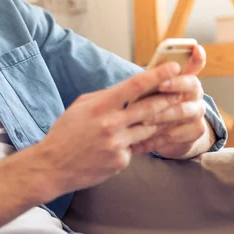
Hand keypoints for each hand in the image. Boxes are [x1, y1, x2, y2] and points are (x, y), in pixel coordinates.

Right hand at [34, 62, 182, 200]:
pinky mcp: (120, 161)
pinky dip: (132, 145)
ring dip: (155, 123)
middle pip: (149, 108)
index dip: (157, 75)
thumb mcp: (80, 107)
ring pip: (148, 130)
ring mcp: (117, 144)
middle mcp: (110, 124)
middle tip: (181, 93)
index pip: (134, 86)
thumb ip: (105, 97)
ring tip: (160, 118)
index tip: (173, 67)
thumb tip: (128, 89)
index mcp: (99, 106)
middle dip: (168, 99)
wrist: (53, 166)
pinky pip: (135, 149)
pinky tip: (118, 146)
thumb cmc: (65, 133)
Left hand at [131, 45, 215, 158]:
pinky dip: (158, 138)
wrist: (168, 133)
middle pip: (191, 84)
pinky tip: (142, 141)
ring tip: (143, 120)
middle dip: (175, 84)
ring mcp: (198, 112)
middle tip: (160, 85)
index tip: (196, 48)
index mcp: (184, 79)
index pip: (196, 64)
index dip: (197, 57)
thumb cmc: (153, 105)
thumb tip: (135, 80)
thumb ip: (149, 83)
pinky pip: (178, 133)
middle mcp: (195, 93)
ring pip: (183, 110)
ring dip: (162, 115)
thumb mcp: (150, 92)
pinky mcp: (196, 131)